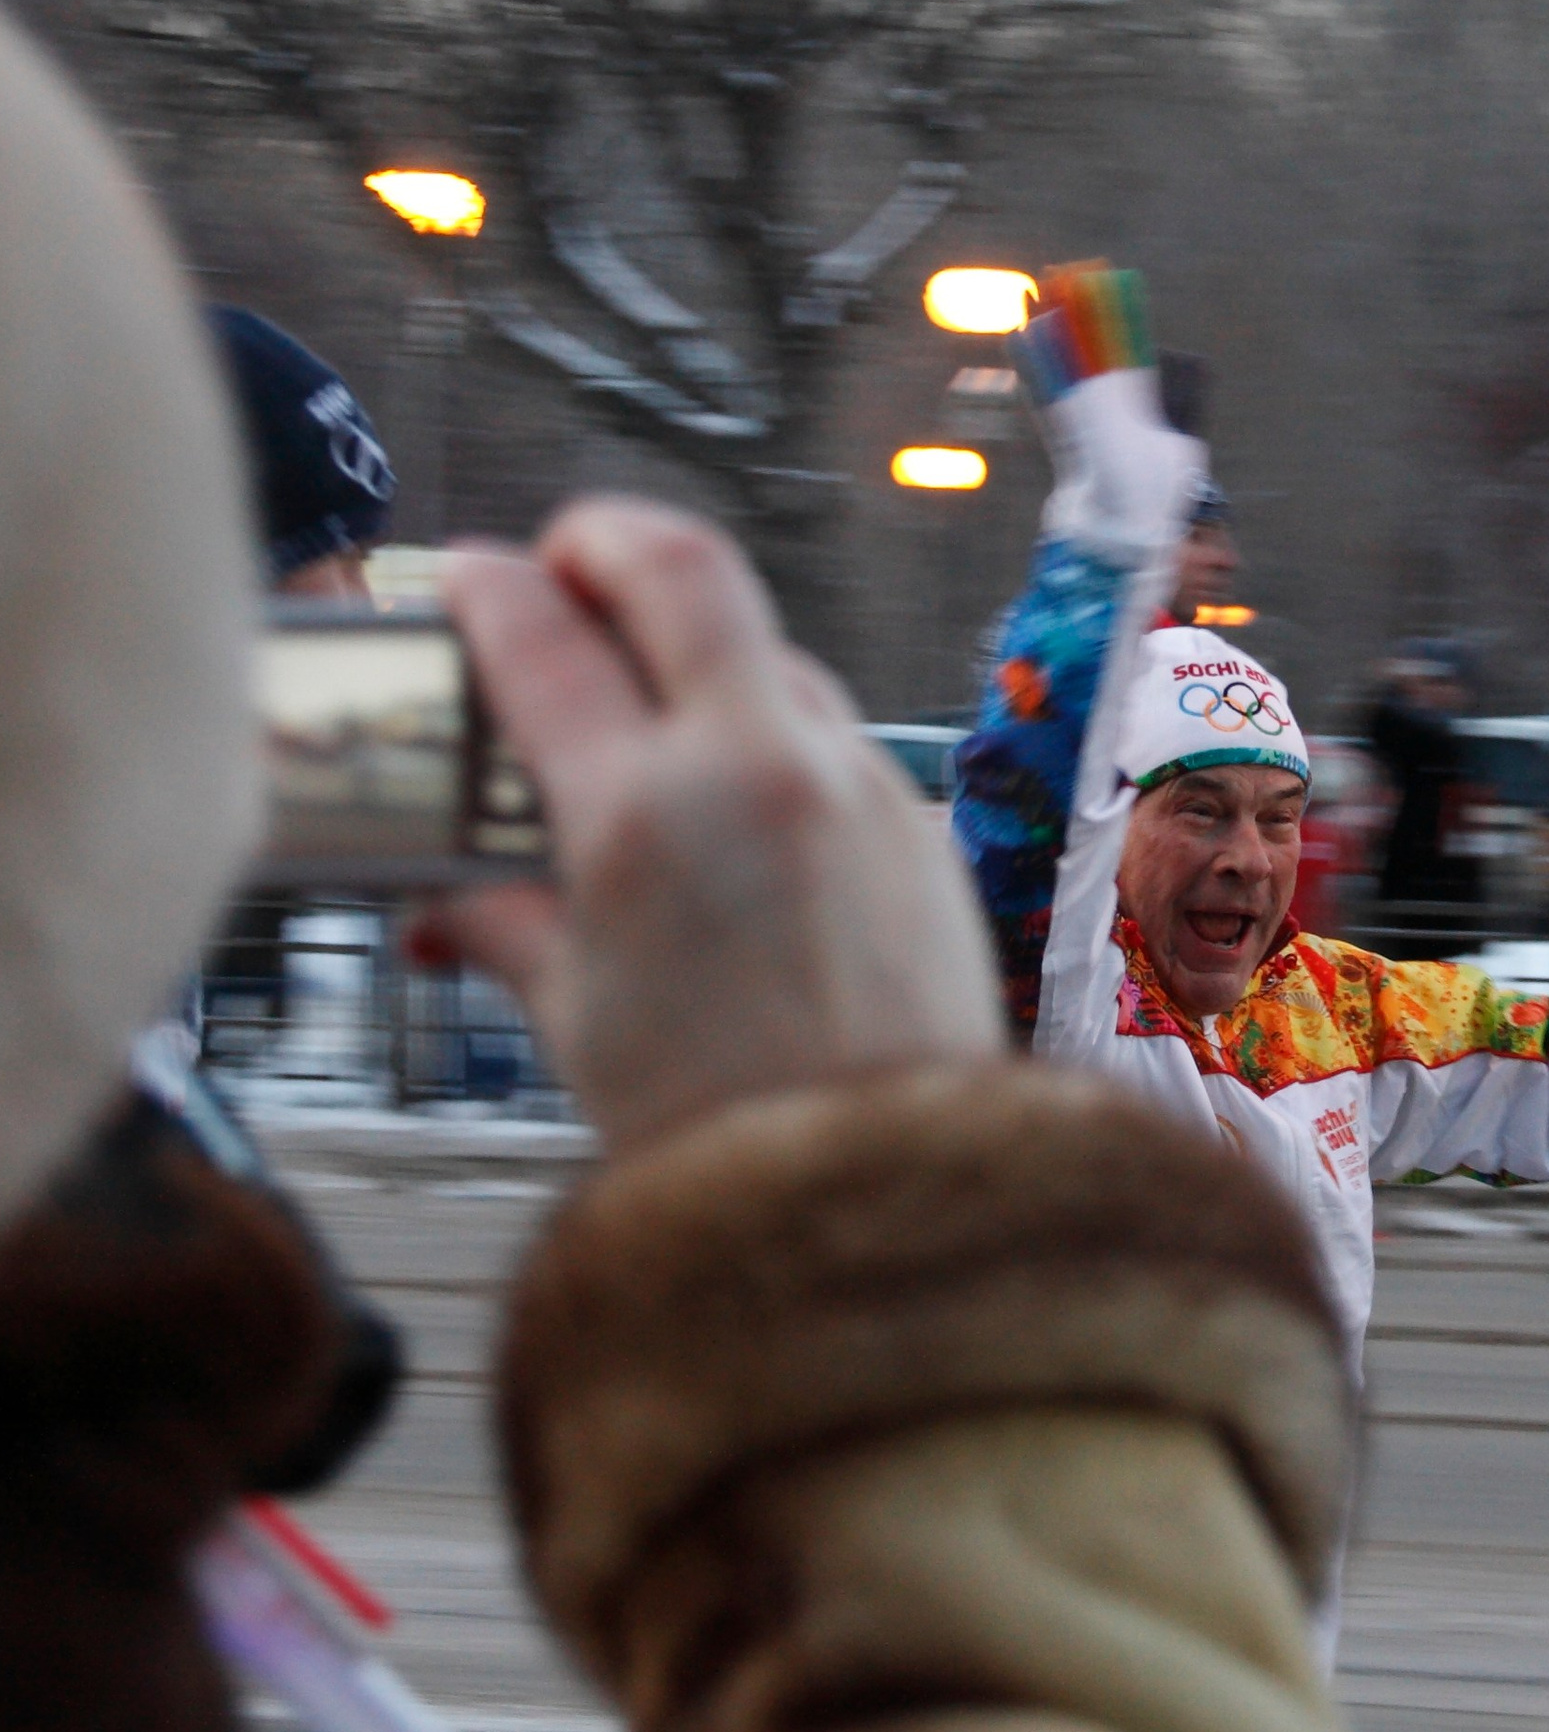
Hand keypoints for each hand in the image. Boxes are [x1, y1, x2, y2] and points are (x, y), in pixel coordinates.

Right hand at [415, 499, 1001, 1153]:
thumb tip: (445, 909)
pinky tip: (743, 807)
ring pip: (772, 654)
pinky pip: (836, 741)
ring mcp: (857, 785)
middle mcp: (761, 768)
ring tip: (650, 703)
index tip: (466, 575)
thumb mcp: (575, 1020)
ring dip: (703, 652)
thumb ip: (506, 929)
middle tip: (565, 557)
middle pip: (685, 566)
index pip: (543, 638)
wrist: (874, 1193)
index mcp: (641, 813)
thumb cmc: (718, 1129)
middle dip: (606, 538)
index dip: (487, 587)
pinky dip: (775, 744)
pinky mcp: (920, 823)